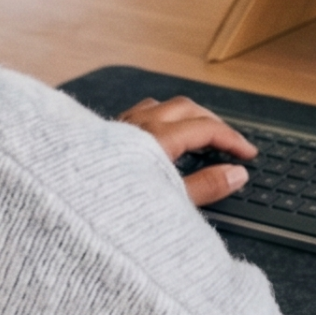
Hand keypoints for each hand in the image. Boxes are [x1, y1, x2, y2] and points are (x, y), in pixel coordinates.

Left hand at [119, 96, 257, 205]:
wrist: (67, 209)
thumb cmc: (115, 208)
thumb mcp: (169, 203)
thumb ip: (206, 186)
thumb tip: (236, 174)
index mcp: (157, 139)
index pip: (206, 128)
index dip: (232, 139)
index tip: (248, 155)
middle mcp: (139, 125)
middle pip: (187, 108)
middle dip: (213, 122)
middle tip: (230, 142)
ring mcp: (120, 125)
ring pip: (162, 105)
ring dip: (187, 115)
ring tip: (200, 134)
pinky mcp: (107, 133)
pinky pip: (141, 112)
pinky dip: (162, 117)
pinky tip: (162, 133)